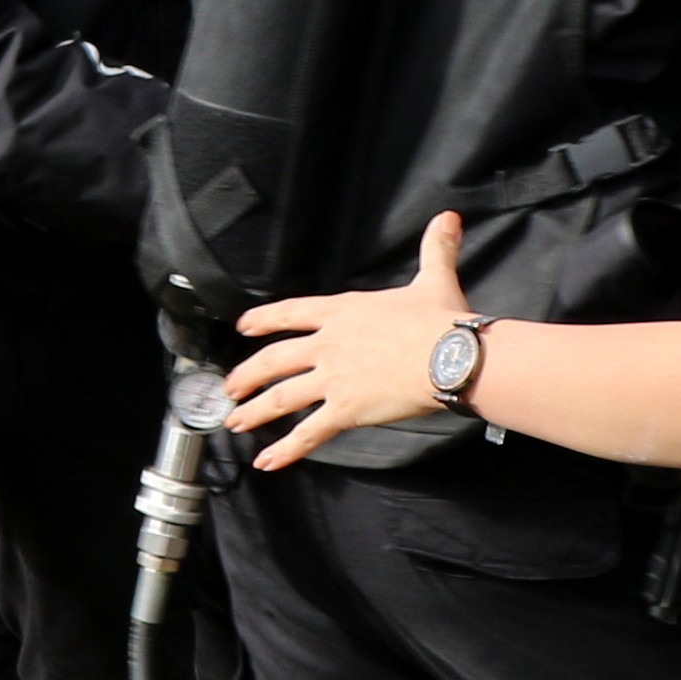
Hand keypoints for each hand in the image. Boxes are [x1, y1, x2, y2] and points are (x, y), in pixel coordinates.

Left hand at [225, 211, 476, 471]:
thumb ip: (434, 248)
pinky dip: (286, 449)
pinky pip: (308, 433)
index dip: (264, 319)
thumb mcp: (434, 278)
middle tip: (230, 387)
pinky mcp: (345, 410)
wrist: (450, 355)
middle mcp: (328, 344)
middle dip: (248, 374)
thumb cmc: (442, 320)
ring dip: (255, 411)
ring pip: (281, 397)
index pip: (292, 312)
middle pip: (275, 359)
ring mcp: (333, 378)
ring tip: (234, 422)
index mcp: (343, 311)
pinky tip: (266, 461)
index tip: (243, 327)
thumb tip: (449, 217)